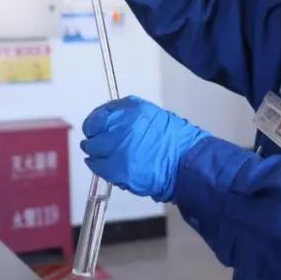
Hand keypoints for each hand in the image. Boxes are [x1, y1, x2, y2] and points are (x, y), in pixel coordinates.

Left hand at [80, 96, 209, 201]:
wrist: (188, 162)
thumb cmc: (176, 140)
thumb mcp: (154, 115)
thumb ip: (129, 116)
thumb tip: (110, 121)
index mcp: (132, 110)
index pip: (100, 114)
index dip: (95, 122)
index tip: (96, 127)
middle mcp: (122, 126)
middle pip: (93, 131)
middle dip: (94, 137)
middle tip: (98, 142)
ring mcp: (117, 148)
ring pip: (92, 149)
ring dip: (95, 152)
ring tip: (103, 155)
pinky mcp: (117, 169)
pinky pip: (97, 167)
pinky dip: (97, 166)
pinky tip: (103, 165)